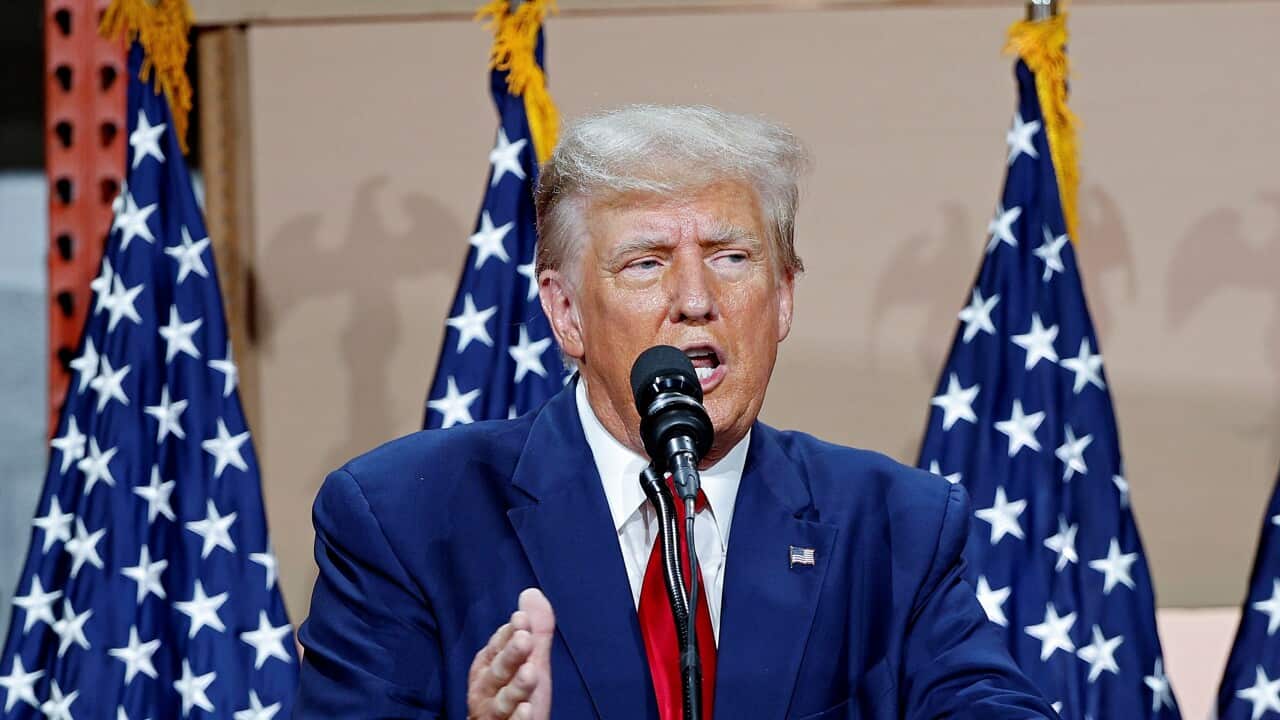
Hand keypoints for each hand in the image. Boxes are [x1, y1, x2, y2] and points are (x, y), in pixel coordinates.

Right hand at [468, 588, 554, 719]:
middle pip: (497, 671)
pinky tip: (528, 709)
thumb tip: (531, 592)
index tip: (521, 620)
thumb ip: (533, 632)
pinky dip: (517, 719)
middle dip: (510, 655)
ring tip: (531, 673)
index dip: (510, 634)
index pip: (498, 647)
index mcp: (488, 668)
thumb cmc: (516, 696)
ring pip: (502, 700)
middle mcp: (486, 690)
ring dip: (515, 687)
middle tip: (524, 638)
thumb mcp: (529, 662)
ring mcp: (494, 714)